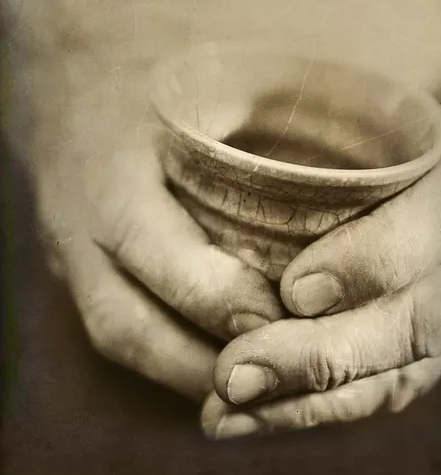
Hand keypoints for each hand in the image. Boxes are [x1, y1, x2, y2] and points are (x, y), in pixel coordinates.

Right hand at [20, 59, 284, 402]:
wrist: (64, 85)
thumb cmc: (147, 83)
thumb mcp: (192, 87)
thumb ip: (251, 121)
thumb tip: (341, 160)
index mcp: (110, 171)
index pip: (153, 249)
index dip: (215, 293)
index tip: (276, 315)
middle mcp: (79, 226)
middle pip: (127, 321)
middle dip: (201, 361)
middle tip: (276, 375)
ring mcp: (71, 257)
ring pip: (120, 339)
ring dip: (186, 376)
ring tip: (253, 391)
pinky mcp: (78, 272)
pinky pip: (118, 331)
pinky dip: (170, 359)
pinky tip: (219, 367)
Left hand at [201, 113, 440, 437]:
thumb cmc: (408, 150)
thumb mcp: (391, 123)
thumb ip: (344, 140)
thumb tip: (251, 186)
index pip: (434, 228)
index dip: (368, 263)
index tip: (294, 289)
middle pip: (415, 324)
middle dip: (323, 352)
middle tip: (237, 370)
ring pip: (394, 376)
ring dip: (307, 398)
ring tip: (227, 406)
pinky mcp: (430, 358)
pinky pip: (378, 396)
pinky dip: (310, 411)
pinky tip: (246, 417)